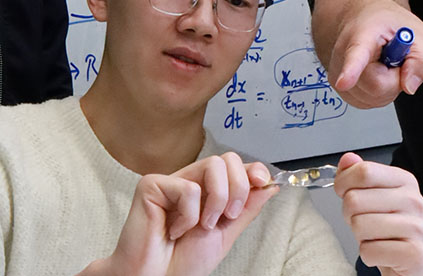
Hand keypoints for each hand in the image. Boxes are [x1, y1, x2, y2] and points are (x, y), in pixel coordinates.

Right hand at [81, 153, 276, 275]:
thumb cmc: (182, 262)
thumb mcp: (225, 234)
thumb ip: (246, 208)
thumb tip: (270, 185)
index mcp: (207, 192)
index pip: (234, 167)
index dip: (252, 170)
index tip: (263, 181)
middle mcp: (190, 182)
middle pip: (226, 159)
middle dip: (238, 188)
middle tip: (228, 216)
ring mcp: (171, 182)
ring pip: (212, 165)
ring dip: (217, 201)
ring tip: (202, 226)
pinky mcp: (152, 185)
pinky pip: (188, 188)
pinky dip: (188, 216)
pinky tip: (173, 230)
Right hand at [327, 0, 422, 108]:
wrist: (362, 18)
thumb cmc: (388, 24)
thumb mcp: (419, 34)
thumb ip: (422, 60)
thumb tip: (409, 86)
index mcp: (363, 34)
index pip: (355, 56)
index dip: (350, 71)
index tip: (344, 82)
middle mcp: (343, 54)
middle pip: (375, 86)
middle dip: (395, 79)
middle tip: (395, 59)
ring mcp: (337, 72)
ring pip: (372, 98)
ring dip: (387, 87)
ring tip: (384, 64)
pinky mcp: (338, 87)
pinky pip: (366, 103)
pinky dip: (378, 94)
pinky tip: (376, 75)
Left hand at [335, 153, 422, 275]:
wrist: (409, 265)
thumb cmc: (388, 231)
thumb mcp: (372, 198)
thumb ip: (358, 176)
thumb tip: (348, 159)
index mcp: (405, 181)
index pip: (364, 171)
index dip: (344, 184)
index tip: (344, 192)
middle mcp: (413, 200)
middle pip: (355, 199)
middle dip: (350, 216)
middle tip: (365, 223)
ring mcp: (416, 226)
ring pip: (359, 225)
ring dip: (360, 237)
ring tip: (375, 238)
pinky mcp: (414, 253)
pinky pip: (369, 251)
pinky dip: (369, 255)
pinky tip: (382, 253)